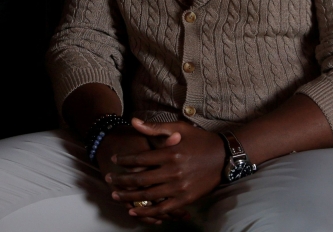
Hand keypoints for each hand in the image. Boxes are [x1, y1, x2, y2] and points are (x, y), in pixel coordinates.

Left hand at [107, 118, 224, 221]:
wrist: (224, 157)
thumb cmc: (199, 140)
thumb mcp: (178, 128)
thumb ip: (154, 127)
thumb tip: (133, 121)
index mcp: (170, 154)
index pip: (140, 159)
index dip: (125, 161)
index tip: (115, 160)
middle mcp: (173, 172)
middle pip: (140, 179)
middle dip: (121, 181)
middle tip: (108, 180)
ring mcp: (180, 188)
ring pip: (149, 196)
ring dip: (130, 197)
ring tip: (116, 195)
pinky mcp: (186, 199)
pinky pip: (163, 208)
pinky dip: (148, 212)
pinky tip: (135, 212)